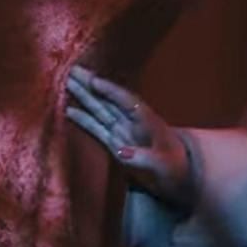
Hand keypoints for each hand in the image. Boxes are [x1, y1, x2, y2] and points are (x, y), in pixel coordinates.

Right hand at [65, 64, 197, 212]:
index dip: (111, 91)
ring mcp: (123, 131)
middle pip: (109, 100)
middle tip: (72, 70)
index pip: (127, 101)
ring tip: (67, 82)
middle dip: (92, 85)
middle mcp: (133, 122)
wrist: (179, 177)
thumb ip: (146, 158)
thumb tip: (121, 151)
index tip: (95, 81)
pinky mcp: (116, 143)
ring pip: (100, 110)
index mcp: (147, 121)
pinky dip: (84, 119)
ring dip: (85, 97)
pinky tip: (69, 110)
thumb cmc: (176, 169)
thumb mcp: (165, 165)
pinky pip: (97, 128)